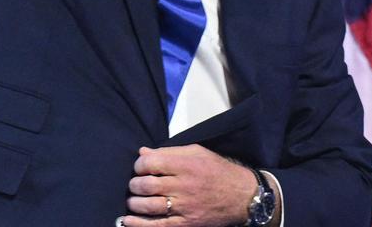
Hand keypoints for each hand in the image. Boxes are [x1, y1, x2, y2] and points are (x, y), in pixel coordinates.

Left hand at [118, 145, 255, 226]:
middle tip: (135, 184)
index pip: (151, 163)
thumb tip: (142, 152)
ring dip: (134, 202)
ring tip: (133, 200)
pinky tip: (129, 220)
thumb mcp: (197, 152)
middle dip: (135, 184)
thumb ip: (168, 152)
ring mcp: (185, 207)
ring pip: (149, 206)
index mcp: (186, 165)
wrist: (243, 196)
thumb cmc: (218, 171)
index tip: (140, 167)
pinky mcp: (186, 223)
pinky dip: (139, 224)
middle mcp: (184, 186)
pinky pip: (158, 226)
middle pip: (147, 185)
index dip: (139, 165)